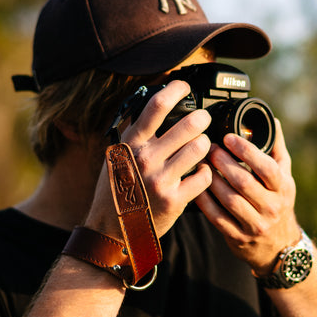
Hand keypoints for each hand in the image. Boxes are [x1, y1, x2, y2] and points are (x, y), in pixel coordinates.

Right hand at [85, 80, 212, 238]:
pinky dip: (206, 172)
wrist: (111, 229)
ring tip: (202, 146)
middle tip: (203, 119)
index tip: (184, 86)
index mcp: (131, 143)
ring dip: (205, 144)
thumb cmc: (116, 189)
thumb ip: (135, 134)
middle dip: (202, 118)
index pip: (156, 106)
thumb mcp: (117, 155)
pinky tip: (200, 172)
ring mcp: (160, 180)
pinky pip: (203, 176)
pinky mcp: (175, 200)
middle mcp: (145, 158)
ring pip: (200, 148)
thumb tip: (153, 106)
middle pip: (188, 125)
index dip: (175, 89)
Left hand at [195, 119, 299, 274]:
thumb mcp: (283, 176)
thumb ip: (276, 148)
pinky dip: (204, 201)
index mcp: (282, 188)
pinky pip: (217, 217)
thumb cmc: (277, 201)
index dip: (246, 151)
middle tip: (208, 148)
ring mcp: (254, 225)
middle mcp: (271, 207)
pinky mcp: (237, 237)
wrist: (278, 247)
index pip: (267, 168)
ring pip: (228, 200)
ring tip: (199, 163)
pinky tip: (196, 186)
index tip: (228, 137)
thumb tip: (270, 120)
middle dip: (223, 163)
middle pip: (244, 182)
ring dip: (211, 179)